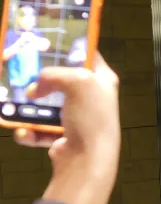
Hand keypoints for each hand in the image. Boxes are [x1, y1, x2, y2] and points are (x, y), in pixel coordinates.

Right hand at [14, 54, 120, 203]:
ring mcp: (78, 118)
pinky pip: (41, 130)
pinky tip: (24, 133)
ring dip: (29, 108)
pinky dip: (30, 132)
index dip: (71, 48)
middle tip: (22, 75)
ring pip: (47, 106)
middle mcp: (93, 98)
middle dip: (41, 80)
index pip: (89, 56)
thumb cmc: (91, 116)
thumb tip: (34, 89)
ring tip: (13, 106)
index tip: (50, 44)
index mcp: (103, 80)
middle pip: (62, 81)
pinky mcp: (65, 136)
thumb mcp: (77, 81)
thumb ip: (53, 75)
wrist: (88, 159)